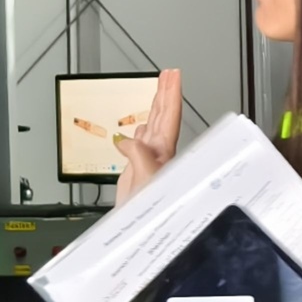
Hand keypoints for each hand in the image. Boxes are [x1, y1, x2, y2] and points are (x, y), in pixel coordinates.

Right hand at [115, 69, 183, 205]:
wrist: (135, 228)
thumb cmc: (149, 211)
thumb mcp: (145, 180)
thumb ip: (139, 156)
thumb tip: (128, 139)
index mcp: (163, 152)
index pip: (169, 116)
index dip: (171, 94)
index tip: (172, 75)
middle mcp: (158, 154)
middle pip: (164, 116)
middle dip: (165, 93)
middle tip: (168, 73)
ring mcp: (148, 160)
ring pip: (153, 126)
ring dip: (156, 107)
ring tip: (160, 90)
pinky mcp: (136, 169)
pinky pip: (139, 143)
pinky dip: (141, 130)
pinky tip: (142, 126)